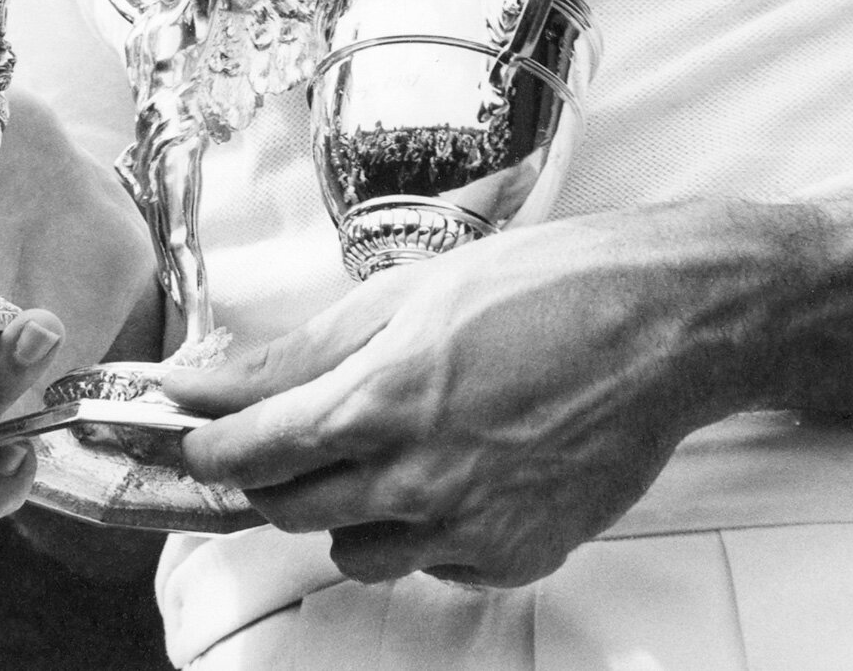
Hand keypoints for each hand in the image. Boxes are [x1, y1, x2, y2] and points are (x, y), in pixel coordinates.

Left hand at [164, 211, 741, 588]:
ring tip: (396, 435)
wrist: (662, 327)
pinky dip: (424, 525)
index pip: (253, 451)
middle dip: (275, 469)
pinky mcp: (514, 560)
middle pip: (290, 508)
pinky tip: (460, 463)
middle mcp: (418, 480)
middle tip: (299, 423)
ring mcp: (468, 530)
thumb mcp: (404, 294)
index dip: (209, 445)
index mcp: (382, 398)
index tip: (190, 434)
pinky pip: (431, 563)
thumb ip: (294, 351)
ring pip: (355, 548)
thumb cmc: (542, 288)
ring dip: (349, 503)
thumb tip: (198, 378)